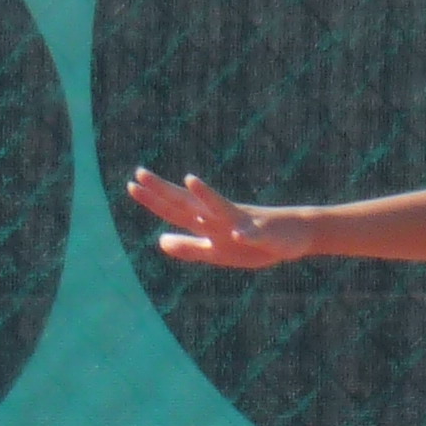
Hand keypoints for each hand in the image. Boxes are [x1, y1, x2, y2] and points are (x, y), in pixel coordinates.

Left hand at [125, 168, 302, 267]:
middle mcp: (220, 218)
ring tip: (189, 182)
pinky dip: (246, 234)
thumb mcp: (216, 252)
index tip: (131, 185)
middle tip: (141, 173)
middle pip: (190, 203)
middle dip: (166, 191)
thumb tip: (161, 241)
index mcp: (208, 223)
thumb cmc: (252, 243)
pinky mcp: (264, 235)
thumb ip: (189, 247)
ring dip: (206, 196)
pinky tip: (237, 234)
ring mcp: (242, 224)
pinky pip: (253, 234)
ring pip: (222, 209)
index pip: (176, 210)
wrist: (294, 236)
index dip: (154, 200)